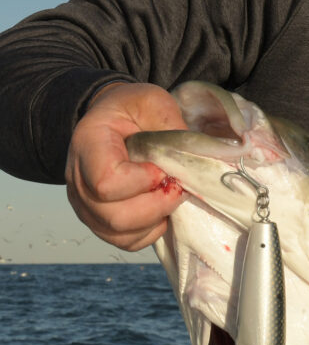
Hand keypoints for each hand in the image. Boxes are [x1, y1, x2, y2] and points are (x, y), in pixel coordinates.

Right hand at [65, 82, 187, 250]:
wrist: (114, 121)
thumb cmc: (133, 110)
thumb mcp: (154, 103)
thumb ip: (172, 127)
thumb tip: (195, 160)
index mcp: (89, 143)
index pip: (105, 182)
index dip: (141, 182)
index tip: (162, 169)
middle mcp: (78, 179)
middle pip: (113, 216)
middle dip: (156, 206)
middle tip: (176, 187)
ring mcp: (86, 204)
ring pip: (119, 233)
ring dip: (155, 220)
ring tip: (170, 196)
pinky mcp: (100, 220)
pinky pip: (125, 241)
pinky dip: (150, 232)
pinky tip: (161, 210)